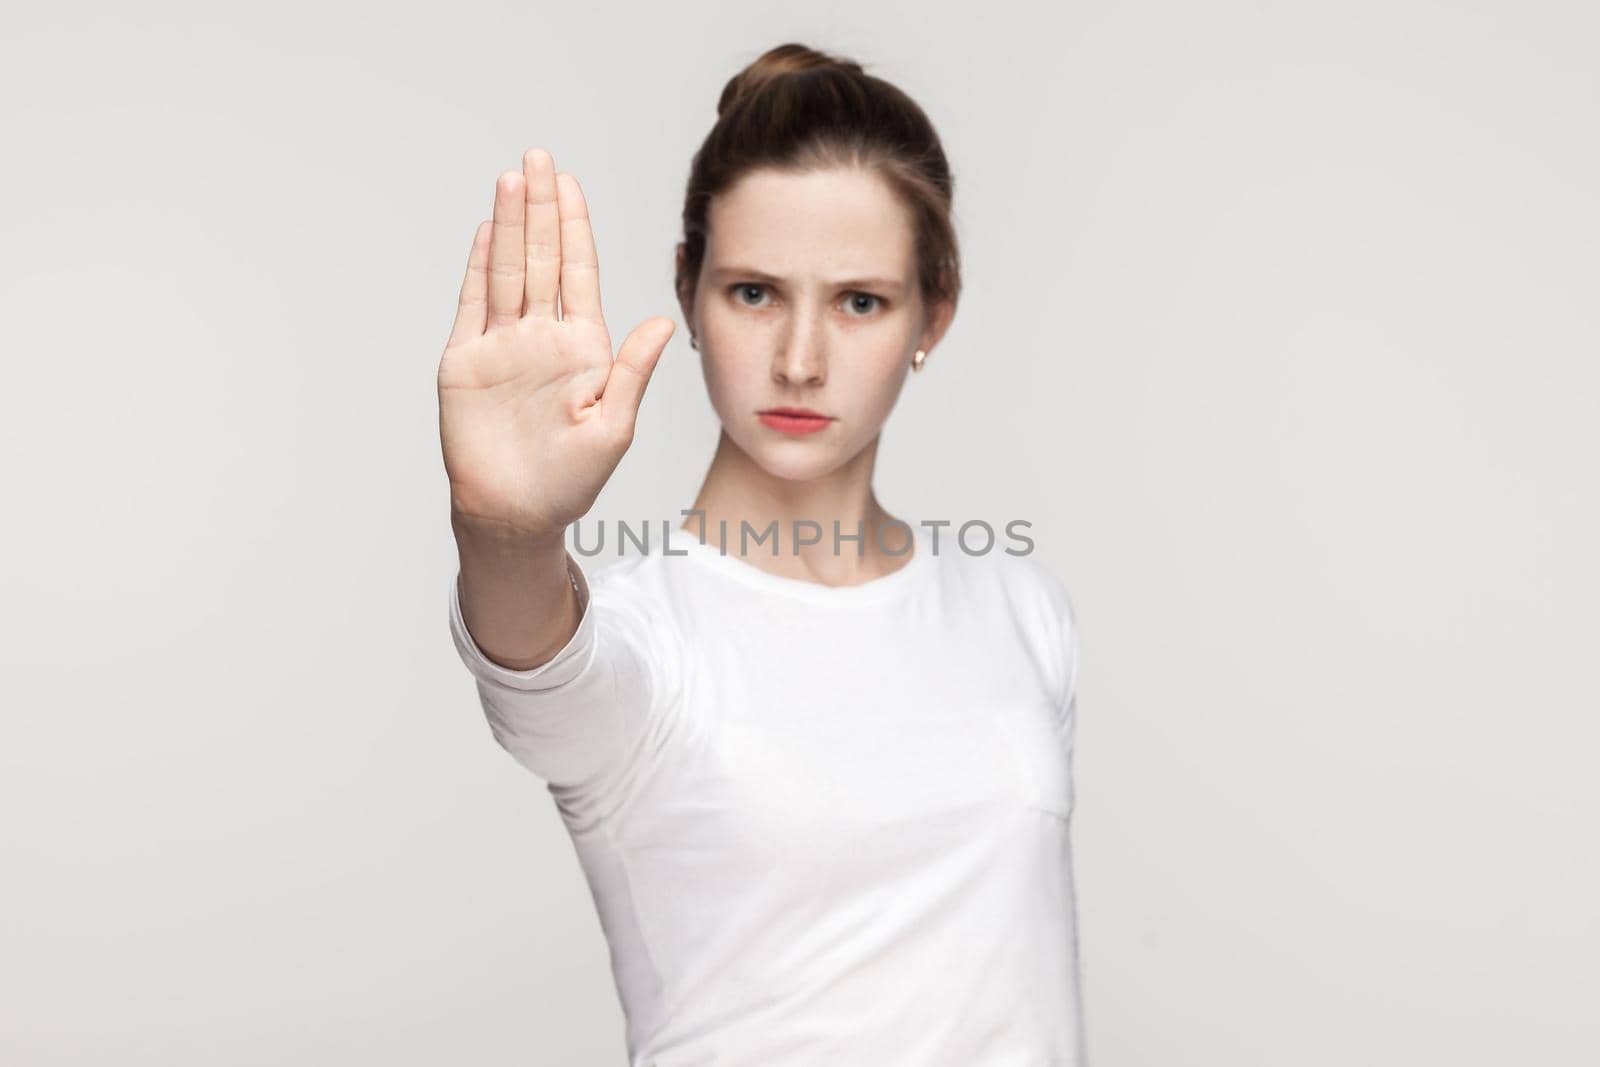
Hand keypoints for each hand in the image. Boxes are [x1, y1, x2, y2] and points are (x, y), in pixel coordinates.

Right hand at [437, 147, 673, 538]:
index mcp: (583, 347)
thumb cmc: (570, 481)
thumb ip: (632, 371)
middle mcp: (542, 337)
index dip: (574, 227)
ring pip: (508, 272)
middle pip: (541, 259)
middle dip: (540, 208)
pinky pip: (473, 305)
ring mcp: (503, 346)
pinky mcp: (466, 362)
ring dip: (509, 226)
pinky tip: (486, 231)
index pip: (579, 273)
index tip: (570, 183)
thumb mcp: (614, 428)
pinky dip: (479, 267)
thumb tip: (660, 320)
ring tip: (511, 179)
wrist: (515, 515)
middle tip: (538, 157)